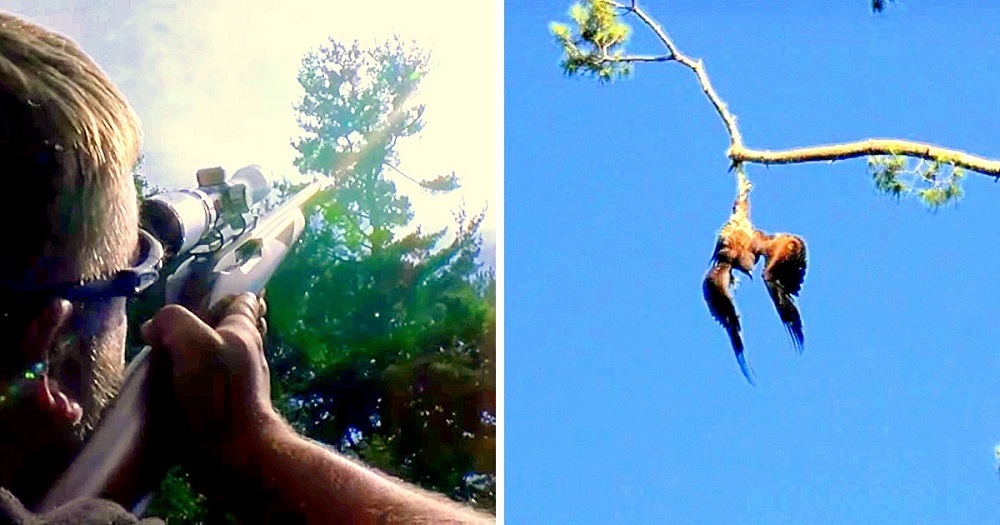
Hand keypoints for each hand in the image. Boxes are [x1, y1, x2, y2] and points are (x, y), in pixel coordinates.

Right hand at [140, 293, 280, 464]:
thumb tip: (153, 328)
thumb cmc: (218, 393)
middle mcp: (245, 352)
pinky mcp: (224, 407)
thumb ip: (173, 321)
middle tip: (170, 328)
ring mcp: (236, 381)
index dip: (225, 292)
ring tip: (161, 355)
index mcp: (243, 330)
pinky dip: (189, 380)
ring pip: (215, 356)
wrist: (233, 452)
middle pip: (227, 327)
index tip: (200, 292)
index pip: (242, 300)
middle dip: (204, 323)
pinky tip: (166, 386)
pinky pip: (206, 384)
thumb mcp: (193, 342)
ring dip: (192, 353)